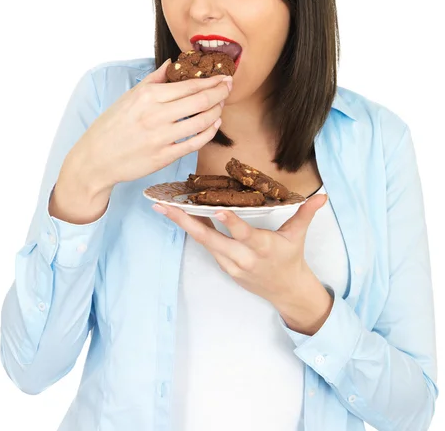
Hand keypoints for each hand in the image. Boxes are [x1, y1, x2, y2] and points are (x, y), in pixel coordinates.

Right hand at [66, 60, 232, 192]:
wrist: (95, 159)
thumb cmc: (112, 126)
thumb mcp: (129, 97)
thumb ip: (153, 79)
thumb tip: (172, 63)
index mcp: (147, 96)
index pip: (189, 85)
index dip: (211, 80)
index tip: (223, 77)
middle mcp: (155, 115)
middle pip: (200, 101)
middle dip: (220, 92)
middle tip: (229, 87)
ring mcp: (160, 137)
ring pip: (201, 122)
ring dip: (216, 112)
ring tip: (220, 105)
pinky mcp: (163, 156)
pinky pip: (195, 143)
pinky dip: (209, 132)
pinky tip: (214, 125)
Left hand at [152, 192, 332, 333]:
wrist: (287, 291)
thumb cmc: (291, 258)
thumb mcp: (298, 235)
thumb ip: (306, 213)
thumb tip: (322, 195)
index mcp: (262, 247)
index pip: (244, 234)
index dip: (230, 224)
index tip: (215, 211)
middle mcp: (243, 257)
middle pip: (211, 239)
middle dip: (185, 223)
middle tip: (164, 207)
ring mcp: (231, 265)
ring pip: (205, 243)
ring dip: (184, 226)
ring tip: (165, 208)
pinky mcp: (225, 268)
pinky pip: (208, 247)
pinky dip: (196, 233)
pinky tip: (183, 218)